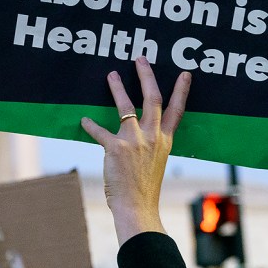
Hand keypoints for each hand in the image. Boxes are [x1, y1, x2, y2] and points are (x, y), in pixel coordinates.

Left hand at [80, 57, 190, 245]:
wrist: (137, 207)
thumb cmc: (144, 189)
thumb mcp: (155, 163)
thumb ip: (151, 145)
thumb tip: (141, 136)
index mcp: (165, 141)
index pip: (177, 110)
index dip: (181, 91)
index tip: (185, 74)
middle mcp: (153, 137)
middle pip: (153, 98)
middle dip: (147, 76)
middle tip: (140, 59)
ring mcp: (135, 141)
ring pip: (126, 106)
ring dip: (117, 88)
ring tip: (111, 75)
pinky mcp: (116, 148)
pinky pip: (100, 131)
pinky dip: (90, 125)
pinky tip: (83, 120)